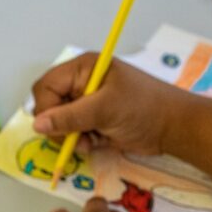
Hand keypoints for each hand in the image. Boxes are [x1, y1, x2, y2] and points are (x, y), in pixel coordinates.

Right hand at [31, 53, 191, 155]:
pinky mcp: (93, 121)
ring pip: (59, 124)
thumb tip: (37, 125)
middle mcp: (81, 83)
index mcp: (83, 69)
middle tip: (76, 137)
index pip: (45, 87)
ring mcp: (87, 103)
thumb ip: (69, 117)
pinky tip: (99, 142)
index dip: (46, 109)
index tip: (57, 126)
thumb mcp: (105, 109)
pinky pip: (73, 134)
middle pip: (49, 107)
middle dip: (60, 126)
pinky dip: (82, 142)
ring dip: (72, 137)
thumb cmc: (144, 109)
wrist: (174, 128)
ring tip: (92, 141)